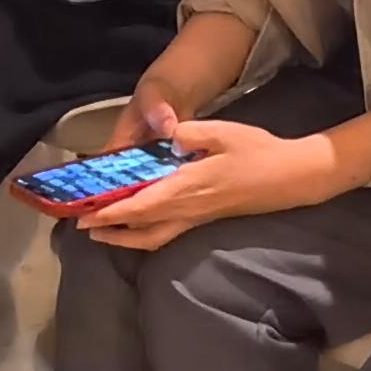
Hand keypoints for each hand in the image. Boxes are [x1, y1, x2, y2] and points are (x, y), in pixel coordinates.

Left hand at [80, 106, 359, 248]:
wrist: (289, 178)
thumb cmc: (257, 152)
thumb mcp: (224, 132)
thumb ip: (190, 133)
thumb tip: (165, 134)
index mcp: (189, 186)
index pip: (142, 205)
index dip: (113, 212)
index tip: (87, 214)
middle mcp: (188, 208)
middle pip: (141, 227)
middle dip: (109, 229)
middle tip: (81, 225)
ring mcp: (197, 217)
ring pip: (153, 237)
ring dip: (124, 238)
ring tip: (100, 233)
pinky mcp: (204, 219)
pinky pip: (166, 234)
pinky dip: (144, 236)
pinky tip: (137, 228)